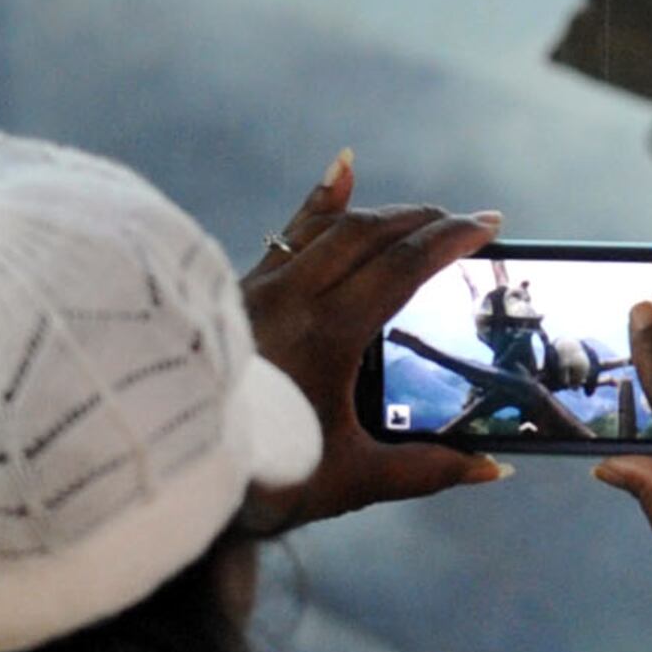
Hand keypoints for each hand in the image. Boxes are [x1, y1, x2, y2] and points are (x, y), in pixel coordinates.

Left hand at [235, 149, 507, 538]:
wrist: (161, 464)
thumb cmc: (257, 479)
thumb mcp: (349, 482)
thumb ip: (424, 470)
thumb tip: (490, 468)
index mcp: (327, 334)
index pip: (402, 267)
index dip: (451, 240)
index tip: (488, 226)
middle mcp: (290, 297)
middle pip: (370, 235)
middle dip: (426, 221)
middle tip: (468, 222)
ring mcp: (257, 288)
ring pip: (329, 228)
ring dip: (383, 214)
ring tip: (421, 215)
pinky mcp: (234, 291)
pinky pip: (288, 234)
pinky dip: (321, 203)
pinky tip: (342, 169)